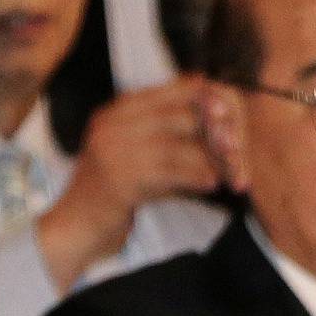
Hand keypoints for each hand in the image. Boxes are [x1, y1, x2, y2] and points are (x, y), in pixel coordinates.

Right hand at [38, 77, 222, 288]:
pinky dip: (197, 176)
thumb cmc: (115, 190)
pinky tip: (213, 184)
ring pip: (180, 144)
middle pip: (180, 114)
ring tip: (232, 170)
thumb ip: (165, 131)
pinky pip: (171, 172)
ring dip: (212, 158)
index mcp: (118, 111)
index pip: (170, 90)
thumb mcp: (136, 151)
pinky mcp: (120, 179)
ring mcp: (114, 150)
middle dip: (215, 130)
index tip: (230, 112)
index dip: (205, 99)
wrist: (77, 225)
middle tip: (239, 146)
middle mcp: (113, 124)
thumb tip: (215, 111)